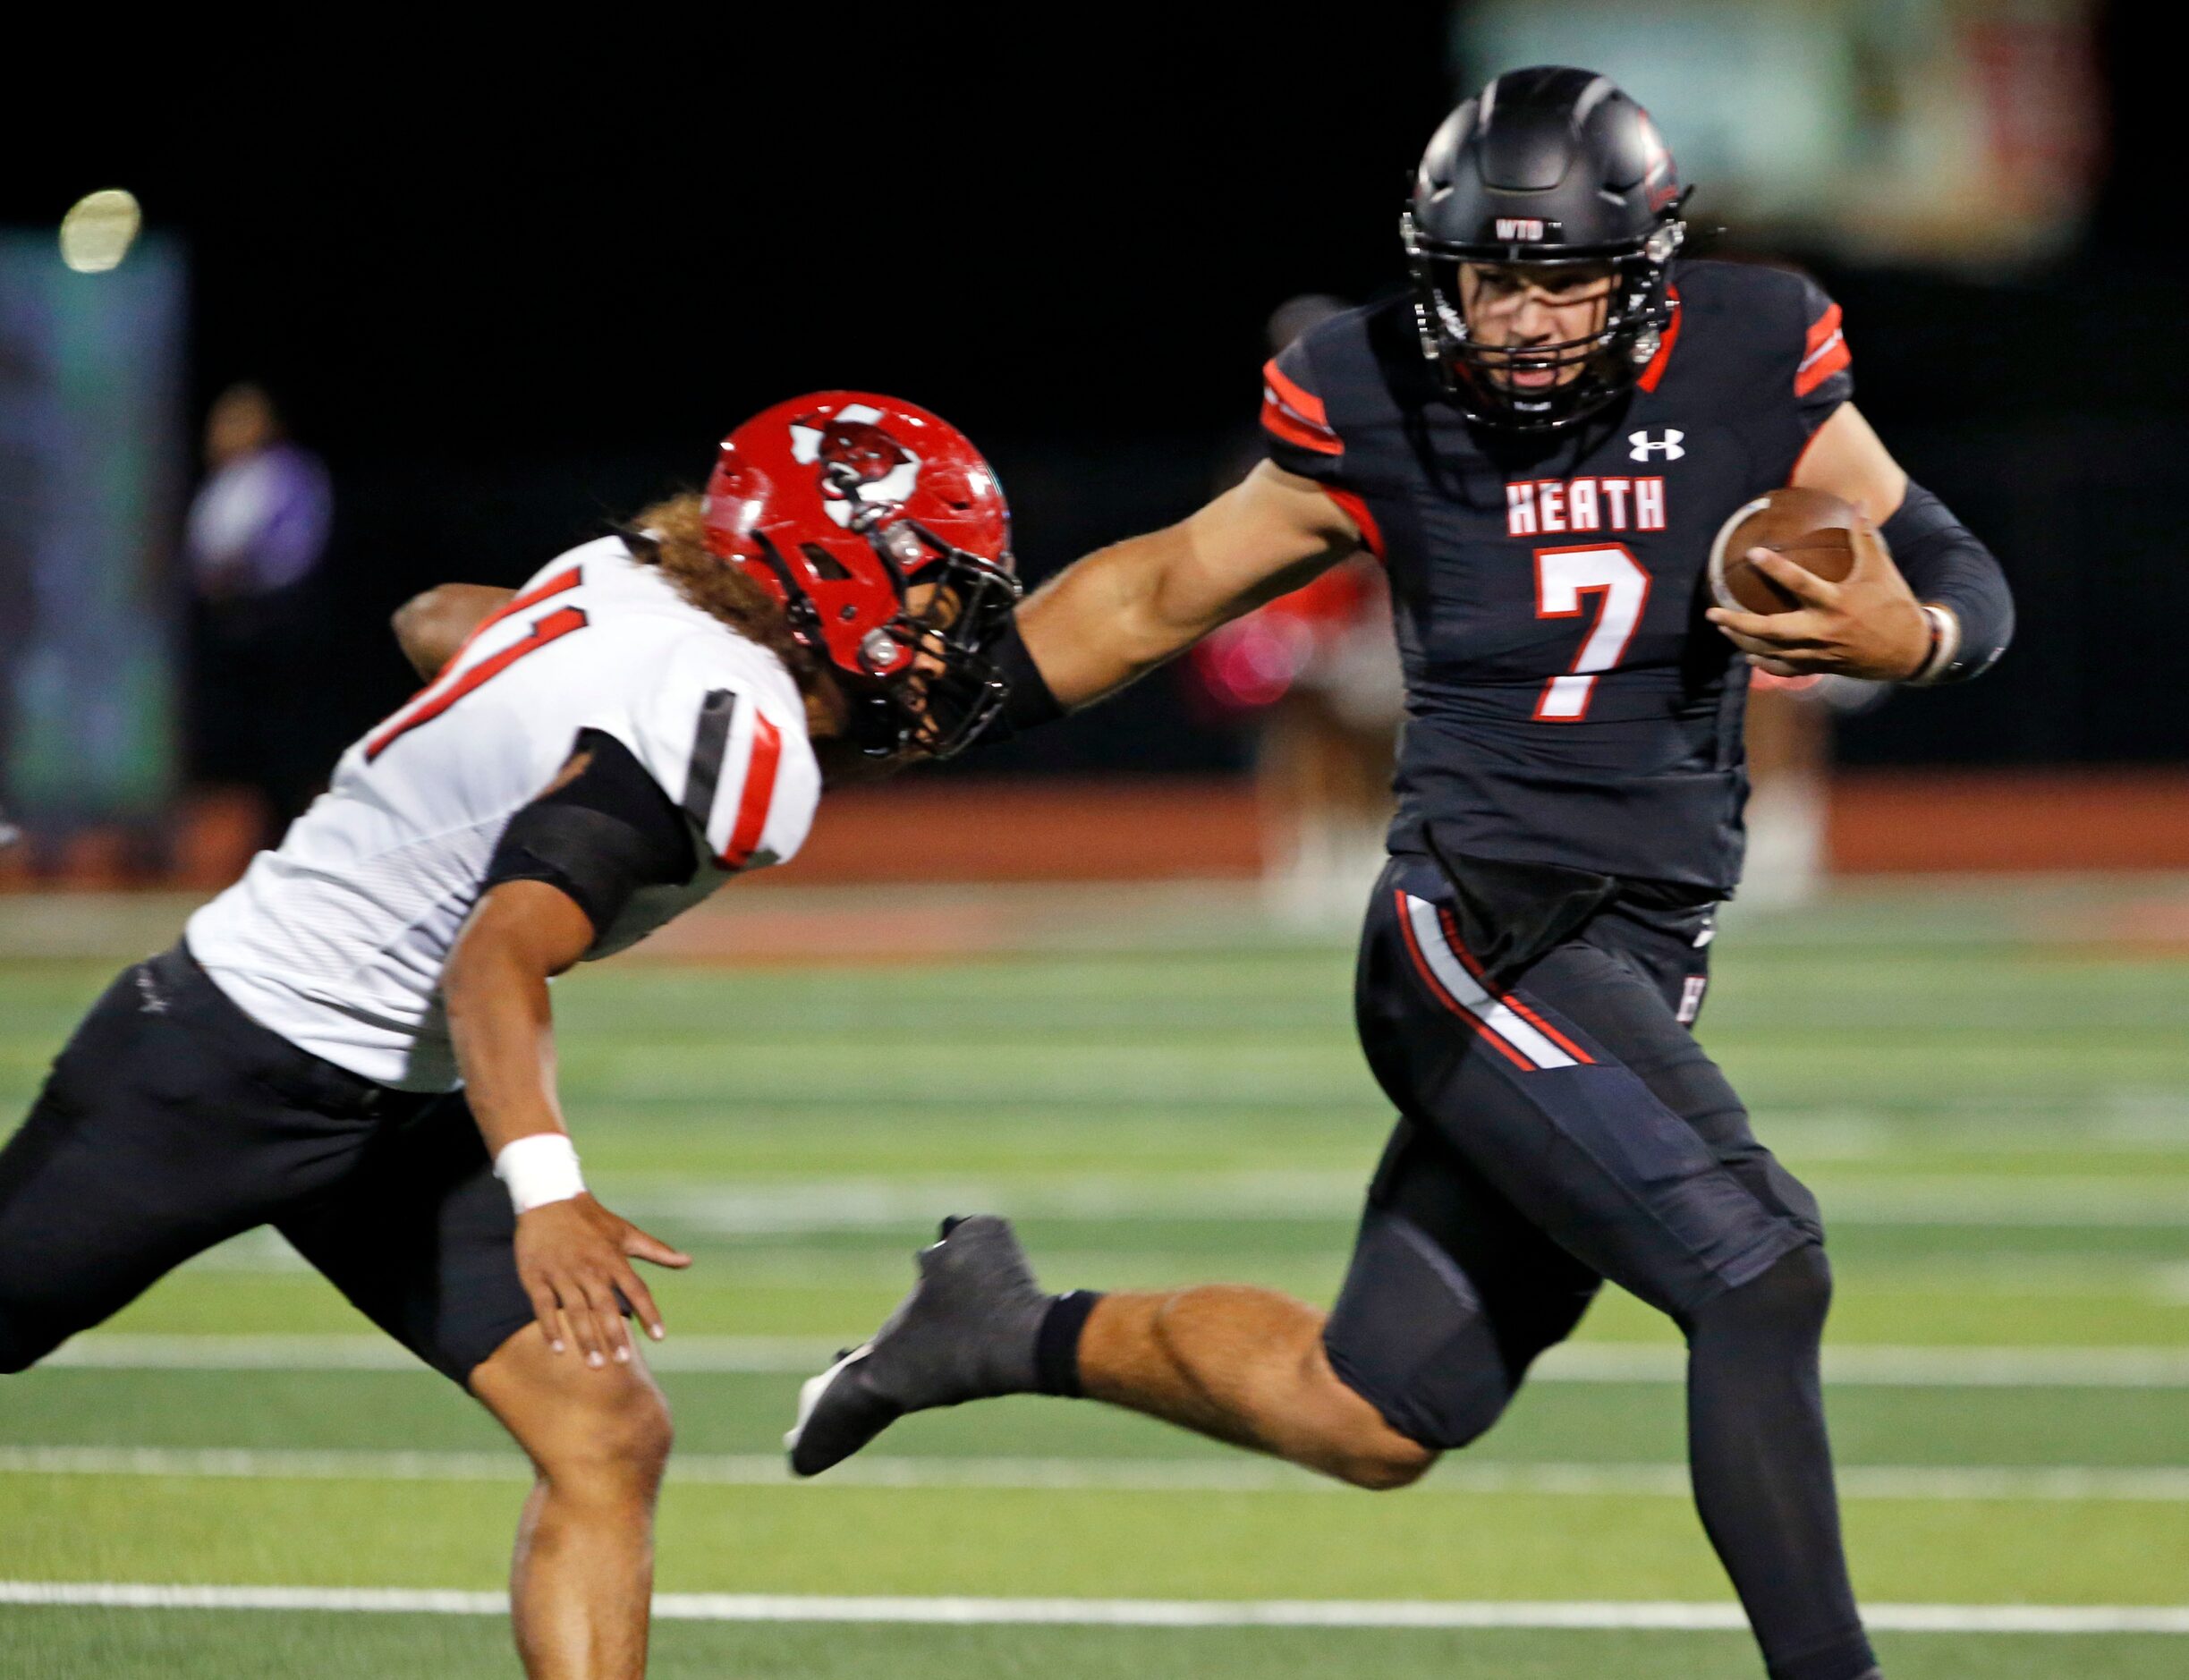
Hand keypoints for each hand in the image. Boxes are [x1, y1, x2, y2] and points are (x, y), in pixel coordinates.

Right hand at [514, 1194, 691, 1368]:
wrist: (549, 1197)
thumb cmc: (593, 1220)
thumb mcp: (627, 1233)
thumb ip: (657, 1251)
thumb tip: (689, 1261)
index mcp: (613, 1259)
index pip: (636, 1289)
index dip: (648, 1313)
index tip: (659, 1337)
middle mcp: (590, 1268)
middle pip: (604, 1306)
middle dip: (614, 1334)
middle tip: (622, 1360)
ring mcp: (562, 1273)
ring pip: (575, 1311)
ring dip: (585, 1338)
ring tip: (596, 1364)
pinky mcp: (536, 1276)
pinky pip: (543, 1306)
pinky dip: (550, 1327)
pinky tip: (558, 1349)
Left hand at [1705, 523, 1928, 681]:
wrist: (1909, 651)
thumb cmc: (1894, 605)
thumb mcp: (1882, 569)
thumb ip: (1865, 537)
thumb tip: (1858, 502)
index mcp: (1836, 604)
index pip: (1800, 583)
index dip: (1776, 568)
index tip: (1753, 553)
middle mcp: (1822, 631)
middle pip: (1771, 630)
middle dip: (1738, 622)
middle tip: (1712, 611)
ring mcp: (1818, 653)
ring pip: (1771, 652)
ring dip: (1743, 641)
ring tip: (1721, 626)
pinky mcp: (1819, 667)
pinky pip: (1784, 668)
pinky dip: (1764, 663)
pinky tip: (1747, 655)